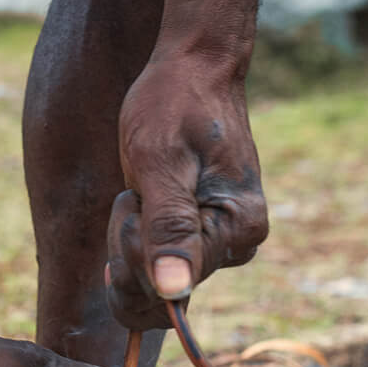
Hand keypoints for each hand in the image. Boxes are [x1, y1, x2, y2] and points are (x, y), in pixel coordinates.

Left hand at [108, 56, 268, 329]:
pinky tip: (141, 201)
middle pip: (158, 296)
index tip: (136, 200)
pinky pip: (152, 270)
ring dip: (129, 242)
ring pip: (150, 286)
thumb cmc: (172, 106)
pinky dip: (134, 239)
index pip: (167, 290)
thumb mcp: (159, 163)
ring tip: (141, 190)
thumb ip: (168, 228)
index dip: (134, 253)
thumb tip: (174, 292)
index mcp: (238, 231)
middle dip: (129, 248)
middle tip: (136, 192)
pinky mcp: (198, 240)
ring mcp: (218, 245)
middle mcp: (236, 247)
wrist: (191, 70)